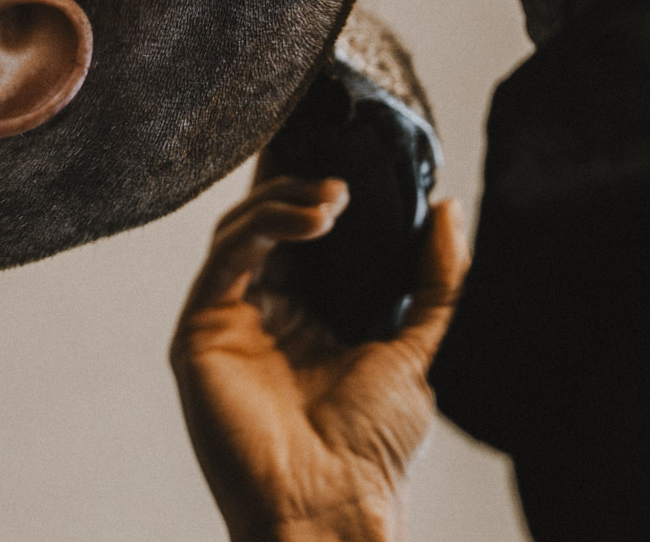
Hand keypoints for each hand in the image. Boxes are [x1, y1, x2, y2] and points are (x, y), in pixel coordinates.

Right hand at [171, 173, 468, 541]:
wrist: (332, 507)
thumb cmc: (371, 449)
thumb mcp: (418, 349)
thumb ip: (438, 282)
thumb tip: (449, 208)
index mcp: (309, 312)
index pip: (308, 229)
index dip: (324, 183)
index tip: (354, 143)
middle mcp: (263, 309)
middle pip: (268, 216)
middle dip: (301, 176)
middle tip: (343, 156)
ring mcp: (227, 317)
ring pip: (242, 227)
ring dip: (287, 198)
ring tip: (338, 197)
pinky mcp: (200, 330)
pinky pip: (225, 258)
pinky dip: (265, 226)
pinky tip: (314, 217)